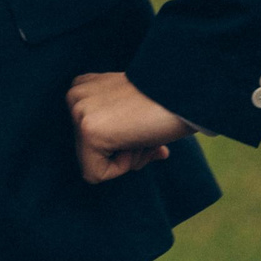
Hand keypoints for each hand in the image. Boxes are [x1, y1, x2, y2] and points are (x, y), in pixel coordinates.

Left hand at [67, 72, 190, 182]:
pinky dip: (122, 168)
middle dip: (127, 149)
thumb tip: (145, 148)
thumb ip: (127, 126)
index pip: (91, 134)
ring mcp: (78, 113)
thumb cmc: (169, 102)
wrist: (186, 92)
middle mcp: (74, 97)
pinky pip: (94, 173)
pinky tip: (137, 140)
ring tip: (146, 129)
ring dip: (130, 155)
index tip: (143, 127)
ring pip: (95, 161)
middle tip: (147, 130)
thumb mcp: (136, 109)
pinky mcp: (88, 131)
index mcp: (84, 87)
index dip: (122, 140)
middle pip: (92, 149)